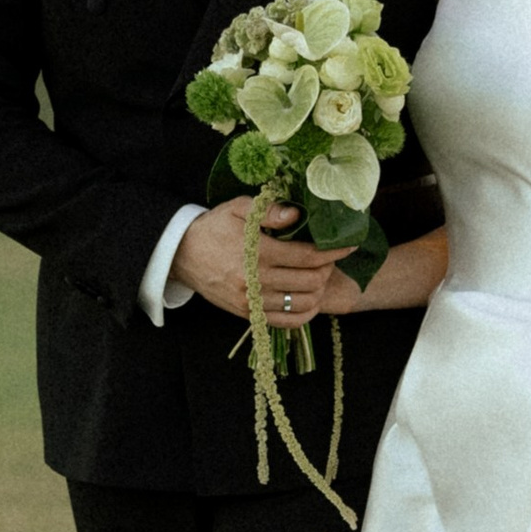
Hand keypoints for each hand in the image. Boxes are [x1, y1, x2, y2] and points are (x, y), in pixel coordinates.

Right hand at [175, 198, 355, 326]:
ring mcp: (252, 302)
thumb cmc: (214, 227)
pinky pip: (286, 323)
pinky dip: (305, 314)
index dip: (333, 252)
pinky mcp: (247, 315)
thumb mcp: (239, 209)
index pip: (308, 257)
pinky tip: (309, 299)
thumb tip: (298, 216)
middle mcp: (256, 281)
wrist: (182, 254)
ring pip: (302, 304)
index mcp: (257, 253)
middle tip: (330, 258)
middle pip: (310, 281)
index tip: (349, 245)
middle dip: (327, 269)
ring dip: (318, 290)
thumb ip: (270, 211)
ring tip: (320, 276)